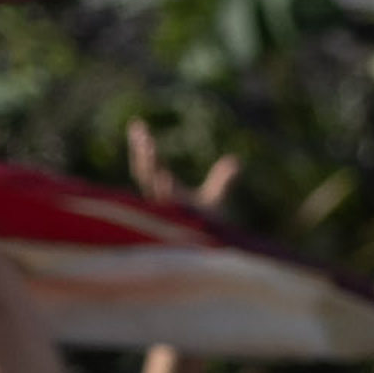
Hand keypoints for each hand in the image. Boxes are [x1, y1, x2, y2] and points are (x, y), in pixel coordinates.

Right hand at [120, 121, 246, 221]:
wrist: (212, 249)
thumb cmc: (207, 226)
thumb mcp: (214, 196)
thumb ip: (222, 178)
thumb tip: (236, 160)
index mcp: (163, 190)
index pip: (147, 163)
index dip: (141, 144)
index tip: (137, 123)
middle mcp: (159, 199)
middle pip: (142, 169)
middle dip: (140, 148)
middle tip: (137, 126)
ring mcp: (164, 208)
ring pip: (151, 183)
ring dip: (150, 163)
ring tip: (149, 143)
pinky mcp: (174, 219)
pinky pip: (166, 203)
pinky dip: (164, 189)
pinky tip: (164, 175)